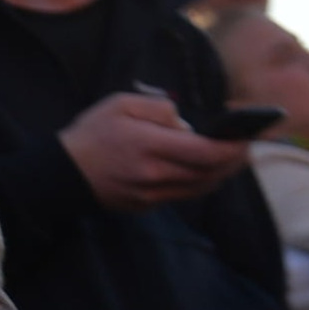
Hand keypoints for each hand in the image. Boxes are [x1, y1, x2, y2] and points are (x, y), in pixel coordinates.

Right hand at [58, 91, 254, 212]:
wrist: (62, 172)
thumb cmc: (91, 133)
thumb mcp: (119, 104)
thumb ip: (157, 108)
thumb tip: (185, 124)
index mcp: (149, 146)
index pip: (205, 151)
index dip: (232, 147)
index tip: (245, 137)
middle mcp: (156, 174)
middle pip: (210, 172)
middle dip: (234, 160)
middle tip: (246, 147)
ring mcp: (153, 194)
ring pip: (202, 187)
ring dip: (222, 174)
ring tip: (232, 159)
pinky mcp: (148, 205)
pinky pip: (185, 195)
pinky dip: (202, 183)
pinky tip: (205, 171)